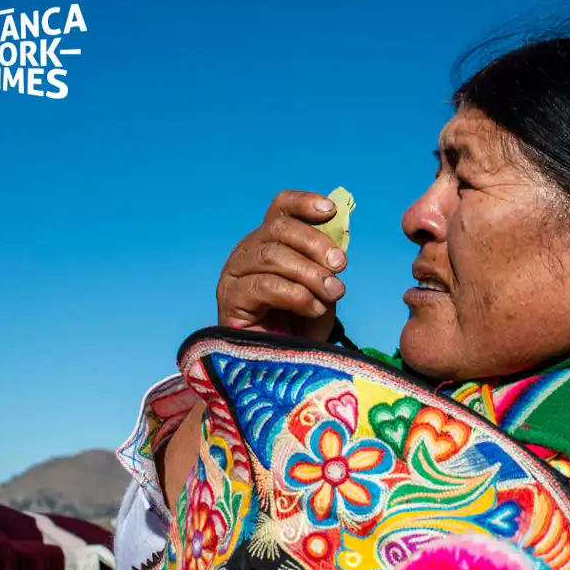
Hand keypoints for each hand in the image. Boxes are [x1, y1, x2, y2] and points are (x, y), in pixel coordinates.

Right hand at [216, 190, 347, 340]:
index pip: (281, 208)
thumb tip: (339, 238)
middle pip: (279, 229)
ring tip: (334, 293)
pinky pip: (264, 286)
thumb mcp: (322, 287)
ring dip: (310, 273)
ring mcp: (235, 273)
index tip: (331, 211)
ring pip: (273, 256)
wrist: (283, 367)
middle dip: (316, 243)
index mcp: (271, 240)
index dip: (304, 203)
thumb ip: (327, 262)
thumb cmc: (302, 325)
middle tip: (341, 265)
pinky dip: (296, 295)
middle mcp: (248, 251)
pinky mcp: (229, 299)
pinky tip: (313, 308)